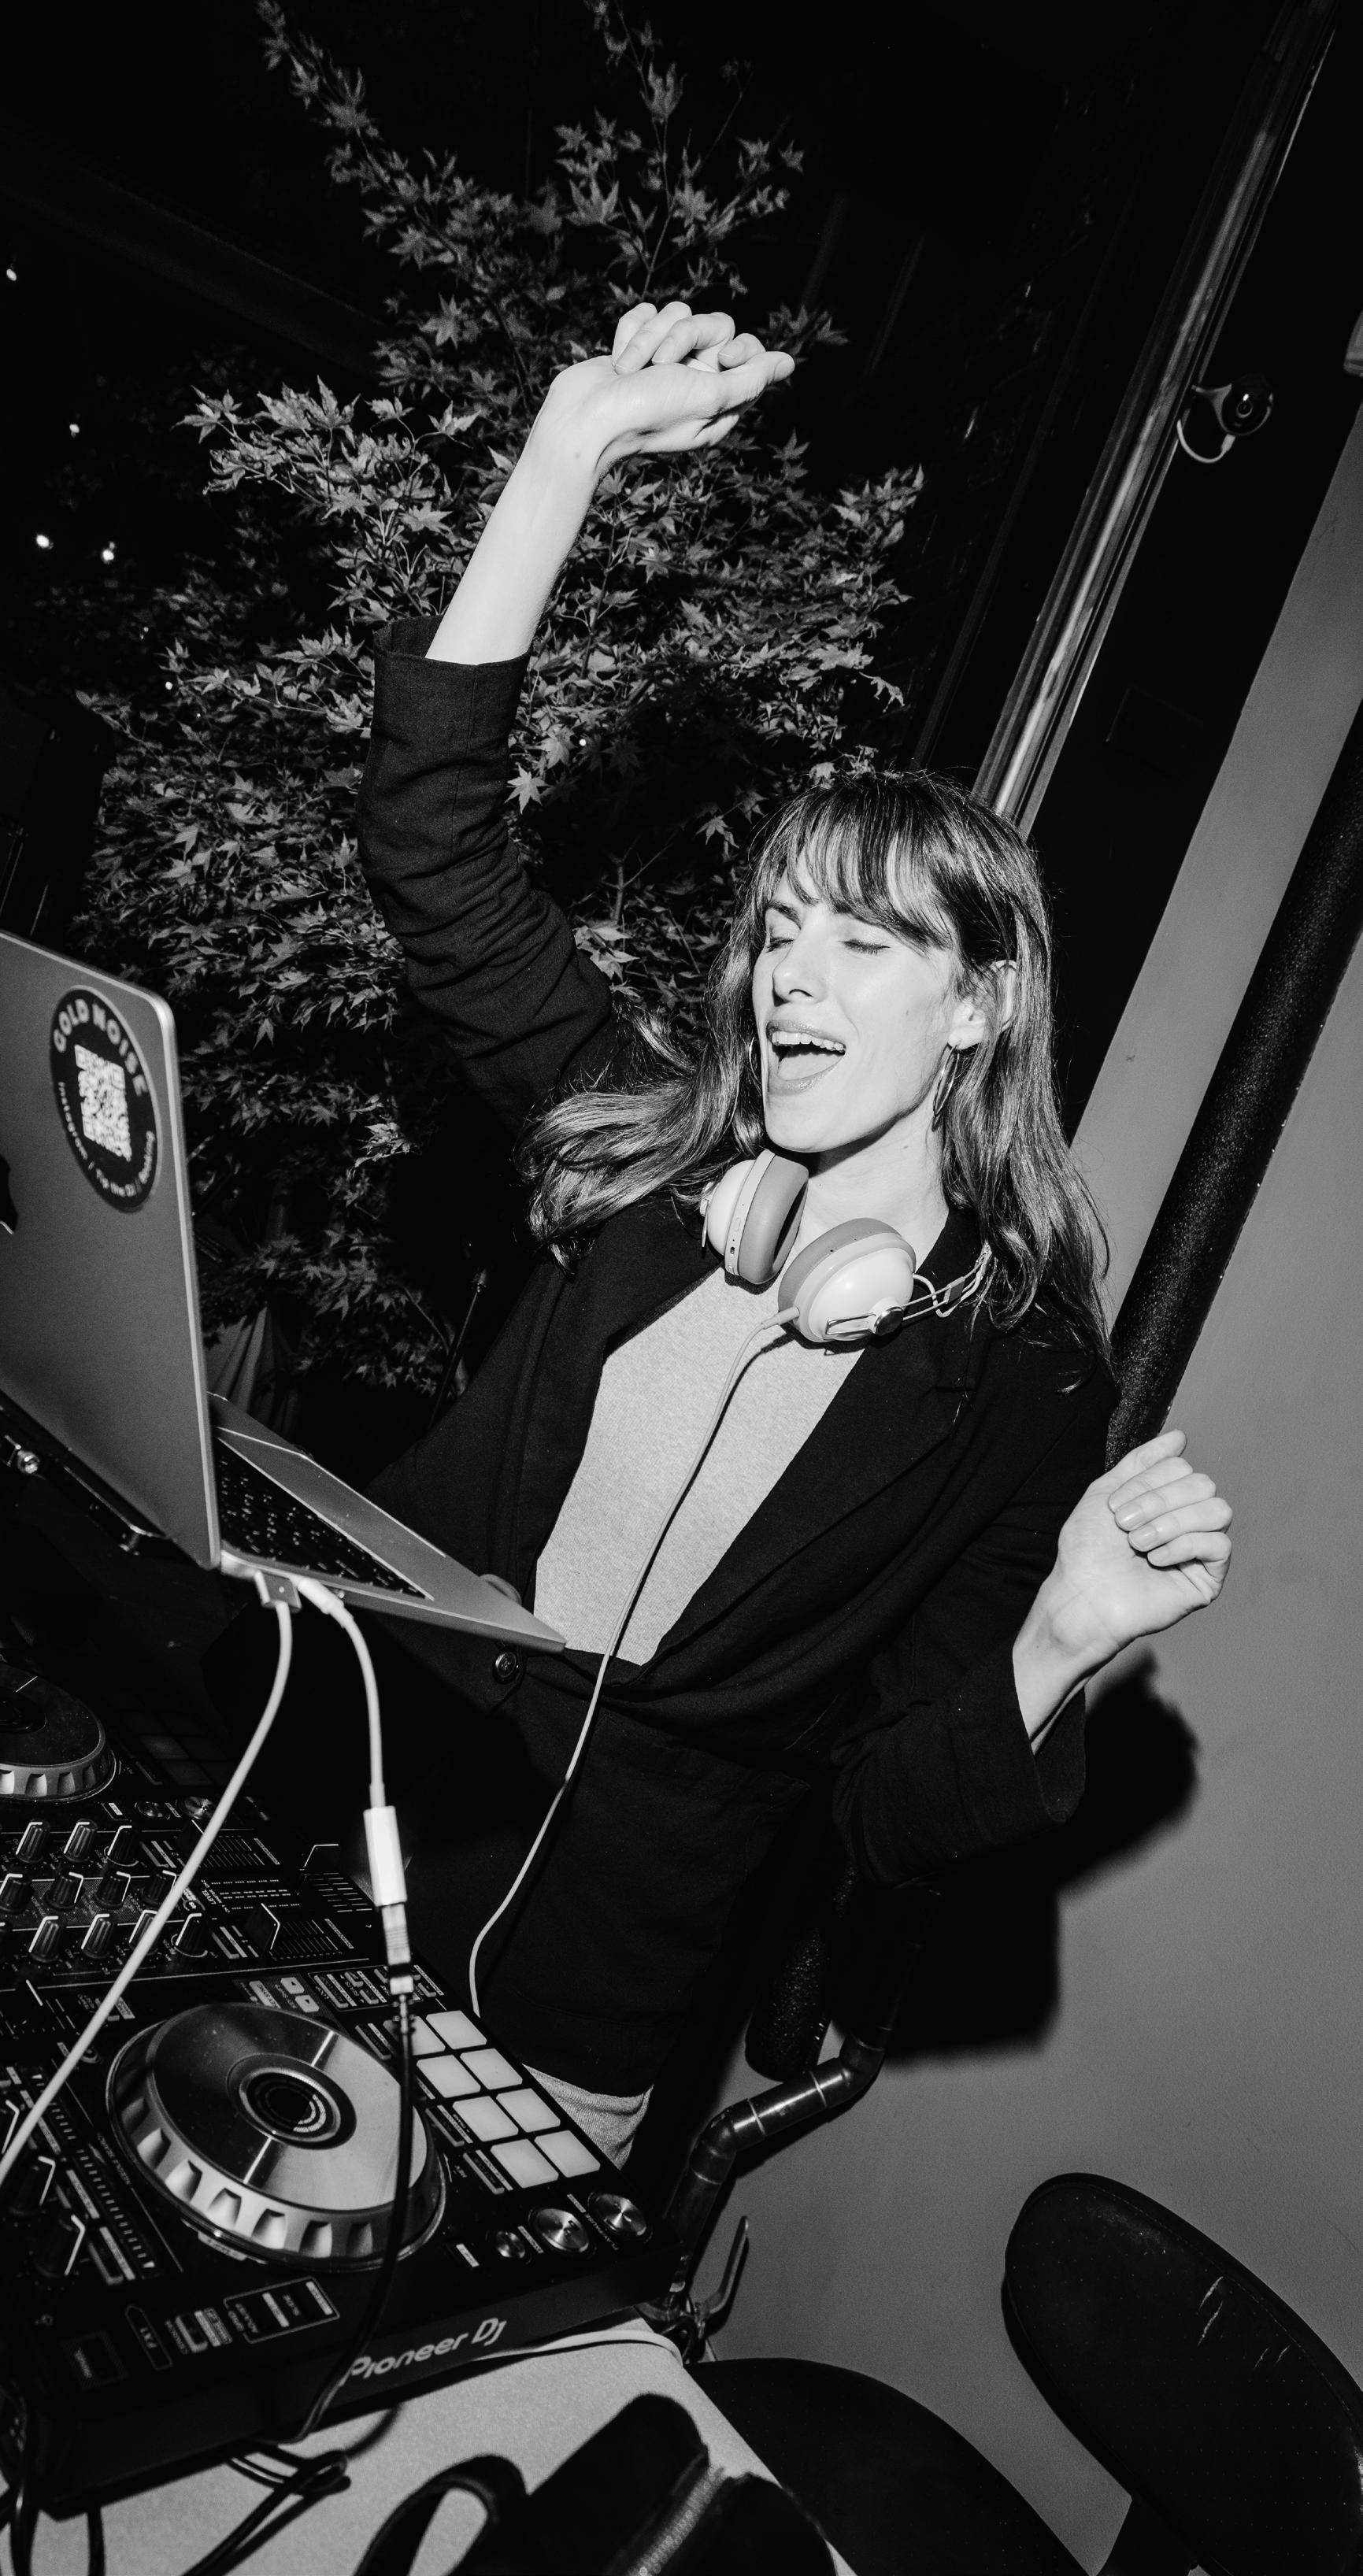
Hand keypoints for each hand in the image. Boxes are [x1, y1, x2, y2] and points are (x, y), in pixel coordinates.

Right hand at [534, 301, 794, 479]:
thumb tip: (788, 363)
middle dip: (684, 337)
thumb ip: (751, 379)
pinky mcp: (635, 346)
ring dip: (650, 338)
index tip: (724, 359)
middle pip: (712, 324)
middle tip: (662, 366)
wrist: (584, 418)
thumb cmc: (647, 413)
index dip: (740, 347)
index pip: (748, 350)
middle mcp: (694, 378)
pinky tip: (618, 360)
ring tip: (631, 370)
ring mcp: (662, 362)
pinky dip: (630, 333)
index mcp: (718, 398)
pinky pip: (645, 313)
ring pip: (675, 314)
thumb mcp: (709, 397)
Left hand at [1049, 1428, 1233, 1656]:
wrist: (1084, 1598)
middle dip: (1158, 1501)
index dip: (1147, 1482)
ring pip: (1218, 1510)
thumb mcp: (1106, 1492)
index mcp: (1166, 1500)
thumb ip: (1142, 1461)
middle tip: (1126, 1526)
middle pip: (1203, 1484)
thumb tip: (1179, 1437)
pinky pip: (1220, 1545)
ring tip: (1139, 1544)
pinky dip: (1183, 1546)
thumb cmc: (1088, 1551)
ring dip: (1171, 1523)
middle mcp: (1188, 1521)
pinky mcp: (1208, 1578)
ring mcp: (1200, 1550)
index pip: (1181, 1468)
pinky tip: (1156, 1560)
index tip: (1115, 1508)